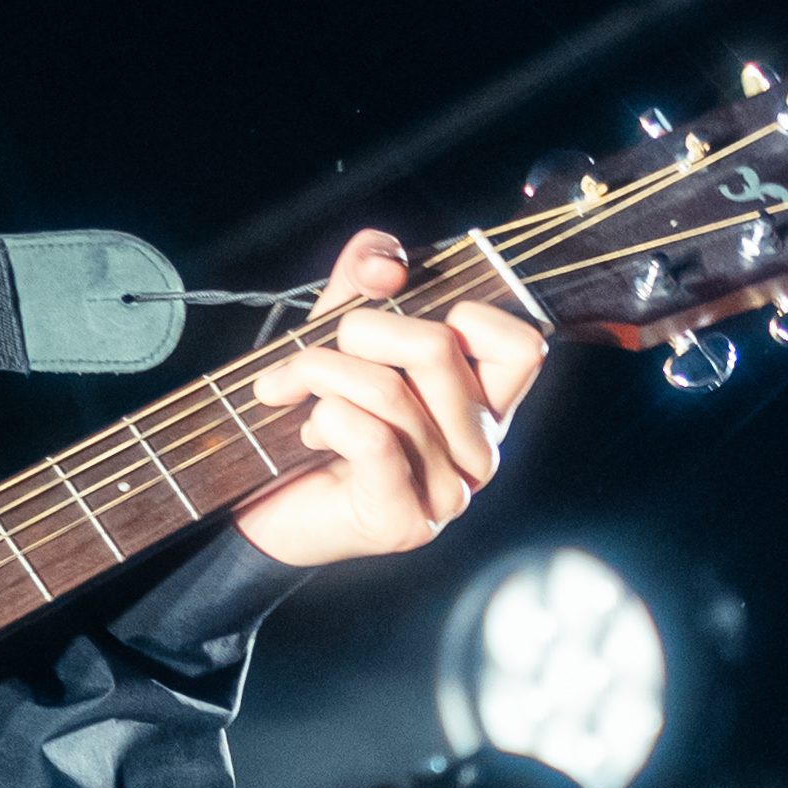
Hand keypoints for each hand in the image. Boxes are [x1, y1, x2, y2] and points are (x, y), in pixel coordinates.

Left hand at [234, 230, 544, 574]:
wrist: (266, 512)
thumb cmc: (315, 418)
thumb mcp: (341, 328)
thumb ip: (368, 275)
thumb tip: (388, 266)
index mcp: (487, 405)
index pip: (522, 343)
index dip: (460, 310)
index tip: (400, 320)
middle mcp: (482, 451)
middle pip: (440, 348)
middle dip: (359, 329)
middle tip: (313, 353)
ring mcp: (450, 493)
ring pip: (390, 391)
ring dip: (320, 374)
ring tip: (292, 392)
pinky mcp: (405, 521)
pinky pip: (370, 438)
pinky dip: (325, 418)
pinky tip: (311, 433)